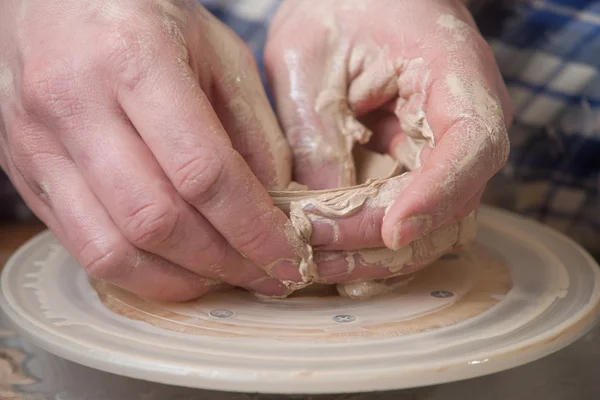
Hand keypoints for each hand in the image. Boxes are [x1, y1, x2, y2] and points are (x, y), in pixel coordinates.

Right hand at [0, 0, 310, 300]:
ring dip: (181, 278)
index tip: (288, 255)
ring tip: (225, 276)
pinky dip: (138, 270)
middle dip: (224, 262)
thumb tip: (276, 207)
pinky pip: (81, 245)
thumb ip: (253, 130)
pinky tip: (177, 264)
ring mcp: (36, 143)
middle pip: (156, 221)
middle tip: (267, 274)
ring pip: (112, 248)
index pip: (201, 172)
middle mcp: (73, 104)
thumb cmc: (144, 12)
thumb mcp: (218, 52)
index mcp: (133, 59)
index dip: (253, 228)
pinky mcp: (23, 171)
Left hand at [265, 0, 510, 282]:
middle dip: (379, 240)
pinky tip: (327, 255)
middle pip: (448, 207)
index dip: (437, 194)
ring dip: (371, 255)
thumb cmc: (336, 9)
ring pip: (427, 229)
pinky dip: (368, 245)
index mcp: (456, 75)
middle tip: (313, 251)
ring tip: (312, 262)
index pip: (471, 145)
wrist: (355, 0)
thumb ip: (316, 134)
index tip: (394, 229)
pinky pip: (404, 222)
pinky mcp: (416, 174)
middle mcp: (463, 126)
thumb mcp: (308, 60)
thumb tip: (316, 217)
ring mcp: (443, 156)